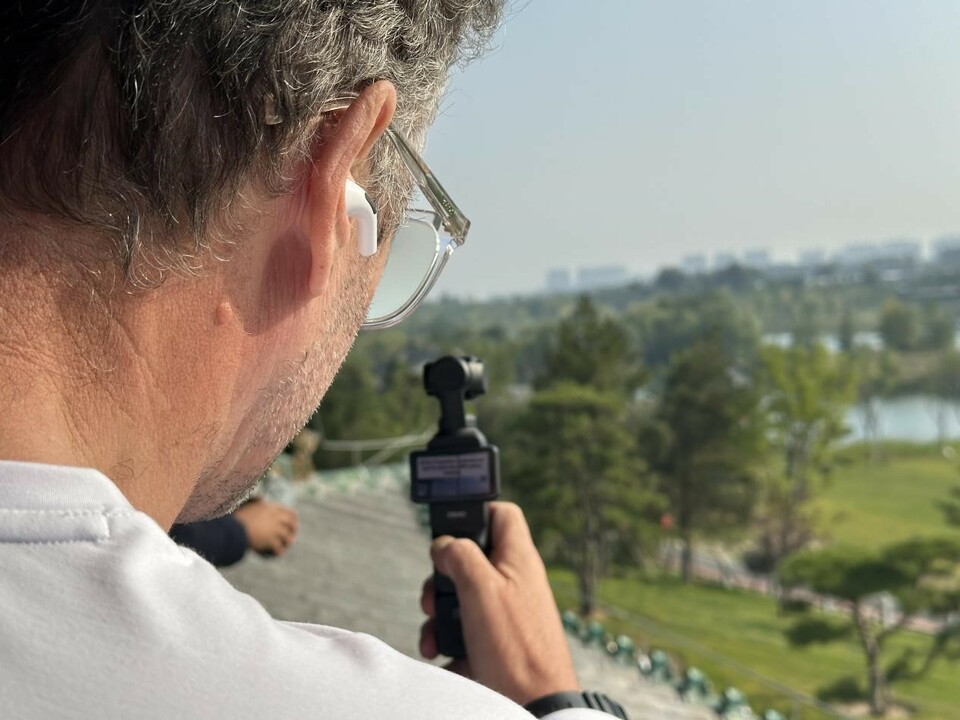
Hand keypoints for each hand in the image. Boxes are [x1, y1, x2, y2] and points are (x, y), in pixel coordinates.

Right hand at [232, 499, 298, 556]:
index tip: (293, 523)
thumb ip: (256, 501)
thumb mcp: (248, 503)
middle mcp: (275, 517)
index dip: (293, 518)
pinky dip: (279, 552)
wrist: (232, 528)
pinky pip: (278, 548)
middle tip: (291, 536)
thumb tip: (261, 498)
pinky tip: (277, 554)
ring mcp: (274, 529)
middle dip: (293, 530)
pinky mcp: (270, 540)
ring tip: (285, 546)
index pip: (288, 512)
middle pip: (291, 524)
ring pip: (287, 537)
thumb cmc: (236, 516)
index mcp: (271, 507)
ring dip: (287, 542)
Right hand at [418, 502, 579, 705]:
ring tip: (434, 634)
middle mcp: (514, 582)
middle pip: (470, 560)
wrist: (535, 706)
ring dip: (440, 614)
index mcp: (518, 559)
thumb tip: (444, 544)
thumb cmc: (516, 648)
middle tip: (434, 595)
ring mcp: (506, 614)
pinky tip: (442, 654)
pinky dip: (447, 641)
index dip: (474, 513)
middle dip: (442, 577)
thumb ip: (460, 556)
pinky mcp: (496, 643)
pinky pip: (464, 631)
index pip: (501, 514)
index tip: (450, 531)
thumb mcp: (481, 589)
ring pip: (462, 598)